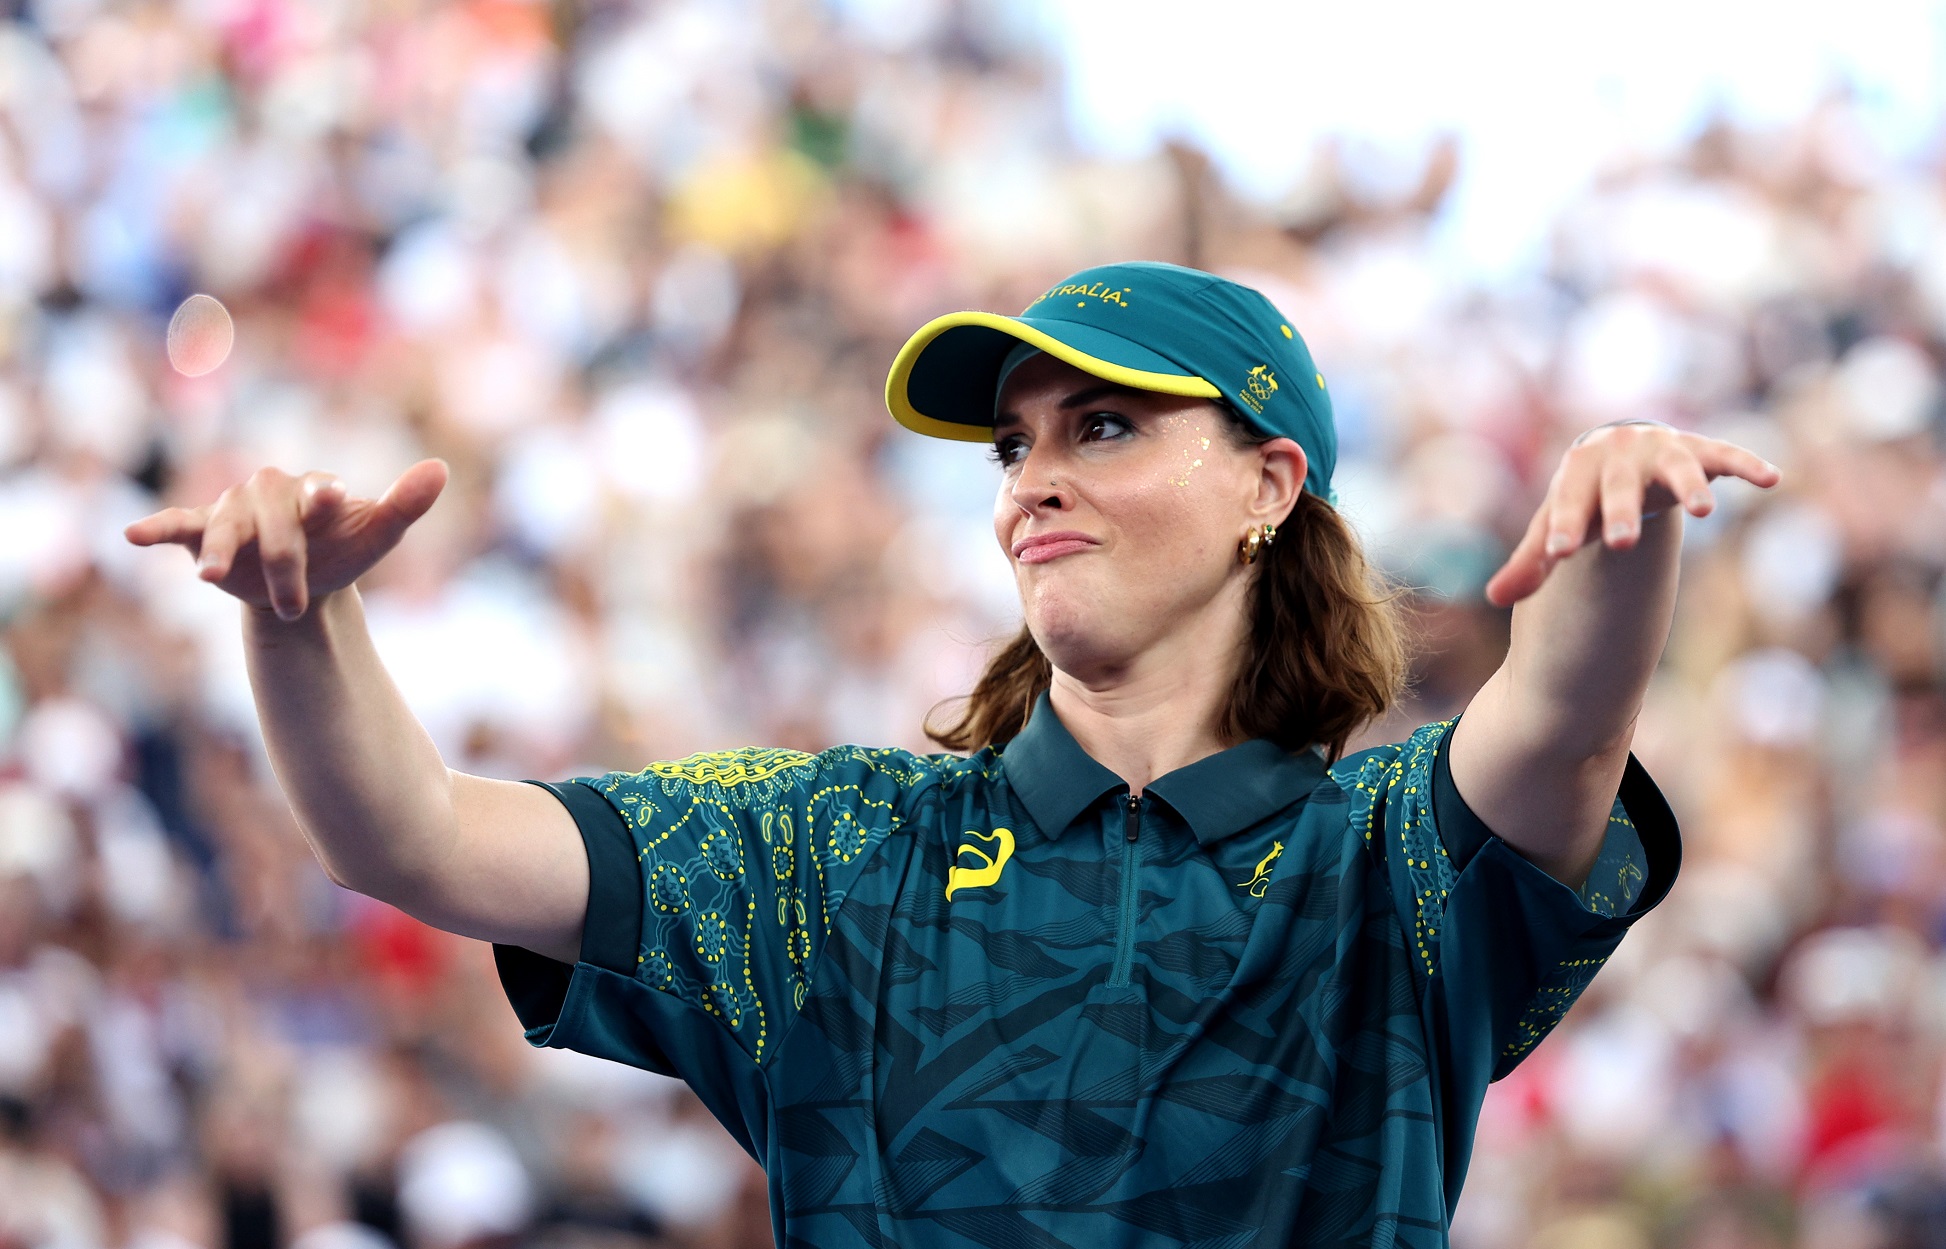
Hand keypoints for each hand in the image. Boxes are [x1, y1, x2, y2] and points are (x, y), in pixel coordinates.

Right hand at [124, 459, 448, 620]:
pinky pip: (178, 525)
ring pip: (225, 527)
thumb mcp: (378, 534)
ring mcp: (234, 509)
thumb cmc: (345, 549)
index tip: (329, 501)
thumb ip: (406, 505)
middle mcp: (271, 492)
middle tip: (296, 605)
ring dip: (221, 553)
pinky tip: (132, 535)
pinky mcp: (203, 531)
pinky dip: (156, 527)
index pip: (319, 491)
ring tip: (213, 579)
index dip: (323, 498)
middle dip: (284, 564)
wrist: (309, 582)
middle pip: (273, 525)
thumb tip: (440, 468)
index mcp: (314, 489)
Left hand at [1483, 424, 1779, 607]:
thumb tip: (1494, 599)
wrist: (1615, 448)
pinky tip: (1772, 479)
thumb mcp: (1557, 523)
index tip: (1557, 555)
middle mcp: (1617, 456)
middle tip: (1620, 545)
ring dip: (1689, 485)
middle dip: (1620, 514)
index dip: (1563, 529)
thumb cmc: (1582, 497)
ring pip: (1675, 468)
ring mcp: (1661, 451)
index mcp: (1576, 474)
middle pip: (1617, 488)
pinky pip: (1725, 455)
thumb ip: (1531, 562)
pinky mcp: (1699, 449)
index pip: (1567, 504)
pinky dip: (1746, 464)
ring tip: (1703, 511)